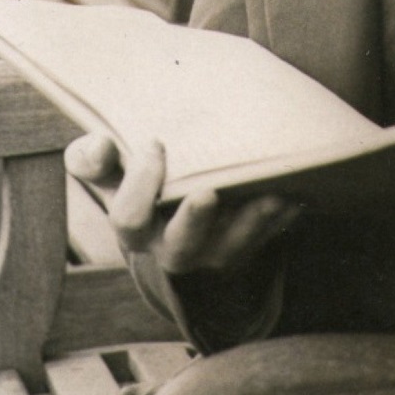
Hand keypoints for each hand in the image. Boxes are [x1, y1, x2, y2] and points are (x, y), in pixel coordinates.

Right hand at [65, 134, 299, 277]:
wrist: (182, 217)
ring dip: (254, 222)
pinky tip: (297, 195)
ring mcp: (213, 252)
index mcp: (137, 227)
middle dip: (193, 222)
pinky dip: (283, 218)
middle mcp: (172, 247)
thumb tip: (97, 147)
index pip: (128, 217)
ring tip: (274, 195)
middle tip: (207, 193)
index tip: (154, 143)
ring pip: (233, 248)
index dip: (138, 184)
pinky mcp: (247, 249)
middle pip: (180, 246)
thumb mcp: (116, 173)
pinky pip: (268, 239)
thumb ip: (97, 160)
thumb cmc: (145, 183)